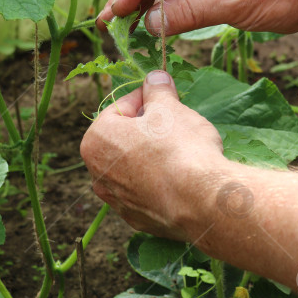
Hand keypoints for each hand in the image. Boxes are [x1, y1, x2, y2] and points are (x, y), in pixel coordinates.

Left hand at [80, 70, 227, 240]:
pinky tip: (183, 178)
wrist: (201, 201)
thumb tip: (156, 77)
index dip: (148, 99)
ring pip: (136, 167)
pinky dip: (161, 183)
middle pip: (125, 139)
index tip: (167, 98)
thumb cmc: (179, 147)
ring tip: (183, 151)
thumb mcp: (169, 108)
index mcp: (96, 141)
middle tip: (176, 123)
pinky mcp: (138, 220)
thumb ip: (158, 90)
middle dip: (149, 129)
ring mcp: (117, 201)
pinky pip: (148, 192)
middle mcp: (98, 174)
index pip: (122, 108)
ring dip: (154, 156)